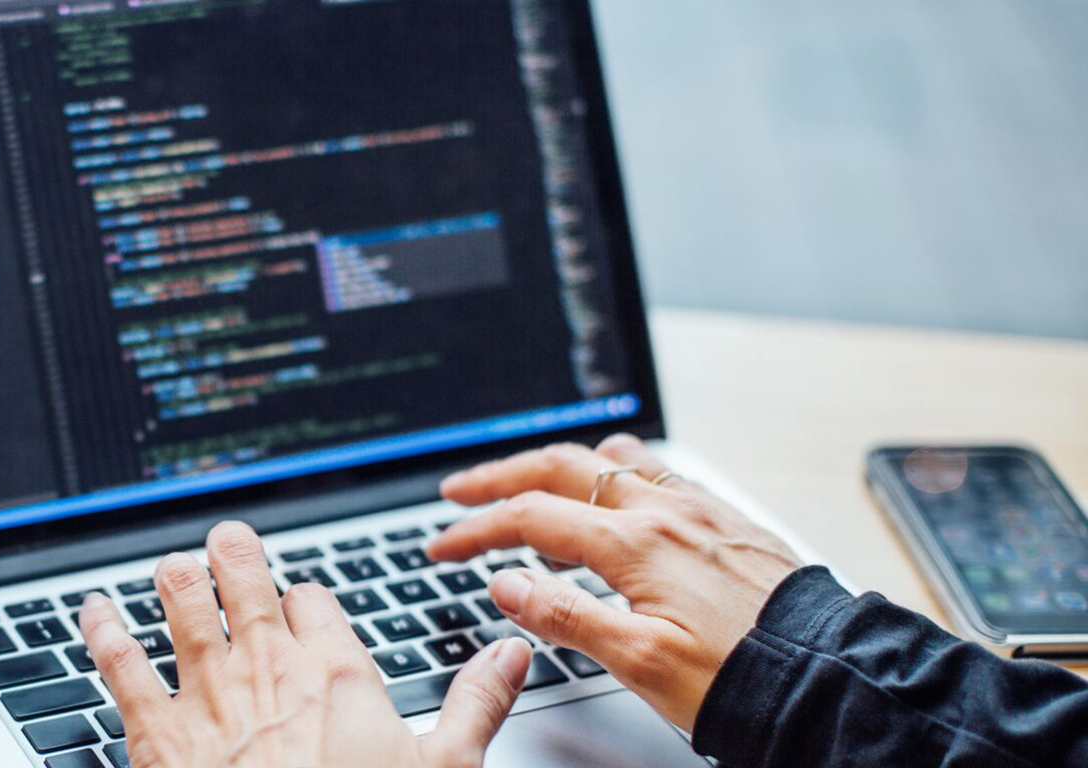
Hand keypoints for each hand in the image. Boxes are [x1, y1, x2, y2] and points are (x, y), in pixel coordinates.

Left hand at [79, 521, 533, 767]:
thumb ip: (477, 702)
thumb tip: (512, 654)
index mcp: (336, 671)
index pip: (313, 600)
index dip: (302, 598)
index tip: (297, 603)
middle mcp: (267, 670)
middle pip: (241, 582)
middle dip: (230, 556)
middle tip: (223, 541)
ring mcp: (207, 697)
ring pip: (181, 606)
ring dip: (173, 579)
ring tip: (169, 565)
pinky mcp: (157, 734)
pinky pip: (121, 667)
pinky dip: (103, 632)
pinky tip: (92, 612)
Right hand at [426, 435, 801, 730]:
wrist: (832, 679)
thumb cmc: (744, 678)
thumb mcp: (641, 661)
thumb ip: (566, 616)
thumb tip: (506, 583)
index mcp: (636, 545)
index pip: (531, 519)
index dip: (475, 530)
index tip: (441, 546)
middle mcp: (667, 513)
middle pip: (562, 469)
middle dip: (500, 477)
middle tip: (458, 491)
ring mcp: (700, 510)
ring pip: (613, 461)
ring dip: (560, 464)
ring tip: (530, 481)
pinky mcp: (728, 522)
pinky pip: (657, 474)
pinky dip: (613, 474)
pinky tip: (613, 494)